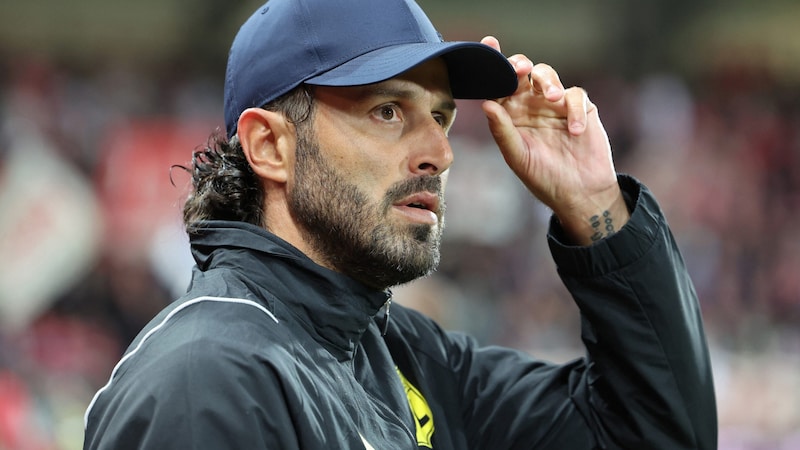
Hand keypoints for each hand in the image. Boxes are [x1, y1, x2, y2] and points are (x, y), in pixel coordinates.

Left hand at [480, 36, 629, 244]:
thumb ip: (503, 131)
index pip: (498, 84)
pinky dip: (574, 109)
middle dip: (520, 65)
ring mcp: (555, 105)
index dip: (493, 64)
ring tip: (553, 99)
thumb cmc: (543, 178)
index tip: (489, 45)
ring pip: (548, 75)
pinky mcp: (580, 109)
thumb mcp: (518, 157)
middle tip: (521, 71)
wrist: (578, 194)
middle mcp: (530, 105)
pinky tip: (574, 131)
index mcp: (510, 114)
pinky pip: (576, 95)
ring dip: (549, 82)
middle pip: (523, 71)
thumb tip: (486, 104)